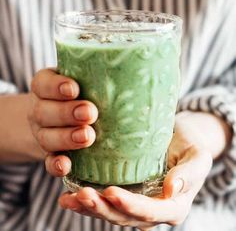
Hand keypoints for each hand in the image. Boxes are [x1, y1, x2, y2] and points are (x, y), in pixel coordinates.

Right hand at [29, 68, 97, 175]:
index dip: (56, 86)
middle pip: (44, 111)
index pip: (43, 83)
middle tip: (90, 113)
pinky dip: (56, 165)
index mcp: (45, 86)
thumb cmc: (82, 91)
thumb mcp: (84, 77)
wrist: (59, 118)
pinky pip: (48, 161)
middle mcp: (40, 109)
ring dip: (66, 138)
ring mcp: (43, 133)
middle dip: (67, 113)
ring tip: (88, 137)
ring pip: (46, 137)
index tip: (74, 89)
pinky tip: (67, 165)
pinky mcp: (49, 154)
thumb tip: (140, 69)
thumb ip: (101, 74)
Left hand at [59, 112, 212, 229]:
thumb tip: (171, 190)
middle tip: (82, 194)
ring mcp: (136, 204)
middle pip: (124, 216)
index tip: (111, 191)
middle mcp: (152, 211)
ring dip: (89, 208)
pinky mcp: (124, 193)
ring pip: (110, 213)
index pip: (149, 211)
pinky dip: (86, 202)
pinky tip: (69, 195)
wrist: (180, 140)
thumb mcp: (198, 157)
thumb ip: (189, 175)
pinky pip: (104, 202)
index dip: (130, 205)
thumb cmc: (191, 146)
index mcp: (173, 207)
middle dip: (102, 208)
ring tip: (69, 199)